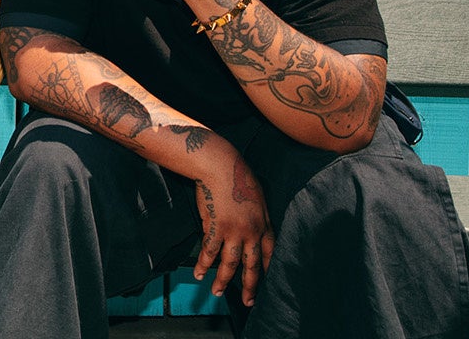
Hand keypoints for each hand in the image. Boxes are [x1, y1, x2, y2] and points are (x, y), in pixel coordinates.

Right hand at [191, 150, 273, 306]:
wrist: (221, 166)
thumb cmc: (237, 175)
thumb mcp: (256, 196)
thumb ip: (255, 215)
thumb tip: (249, 227)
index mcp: (264, 224)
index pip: (269, 254)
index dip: (267, 270)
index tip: (265, 283)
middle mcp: (252, 232)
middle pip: (252, 265)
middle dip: (250, 286)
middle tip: (248, 301)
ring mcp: (234, 232)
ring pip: (230, 263)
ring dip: (223, 280)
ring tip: (217, 292)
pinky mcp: (216, 228)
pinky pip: (209, 251)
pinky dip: (203, 263)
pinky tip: (198, 273)